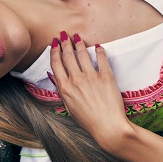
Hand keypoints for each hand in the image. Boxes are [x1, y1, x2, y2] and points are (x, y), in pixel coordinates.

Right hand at [48, 32, 132, 146]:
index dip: (54, 51)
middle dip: (65, 43)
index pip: (56, 64)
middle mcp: (76, 80)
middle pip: (68, 56)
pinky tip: (97, 46)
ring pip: (82, 54)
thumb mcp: (69, 107)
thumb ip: (63, 91)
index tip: (54, 43)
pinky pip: (101, 58)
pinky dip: (98, 50)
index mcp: (65, 88)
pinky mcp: (106, 76)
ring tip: (77, 37)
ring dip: (79, 43)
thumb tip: (58, 78)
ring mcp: (91, 77)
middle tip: (64, 35)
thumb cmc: (89, 120)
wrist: (108, 127)